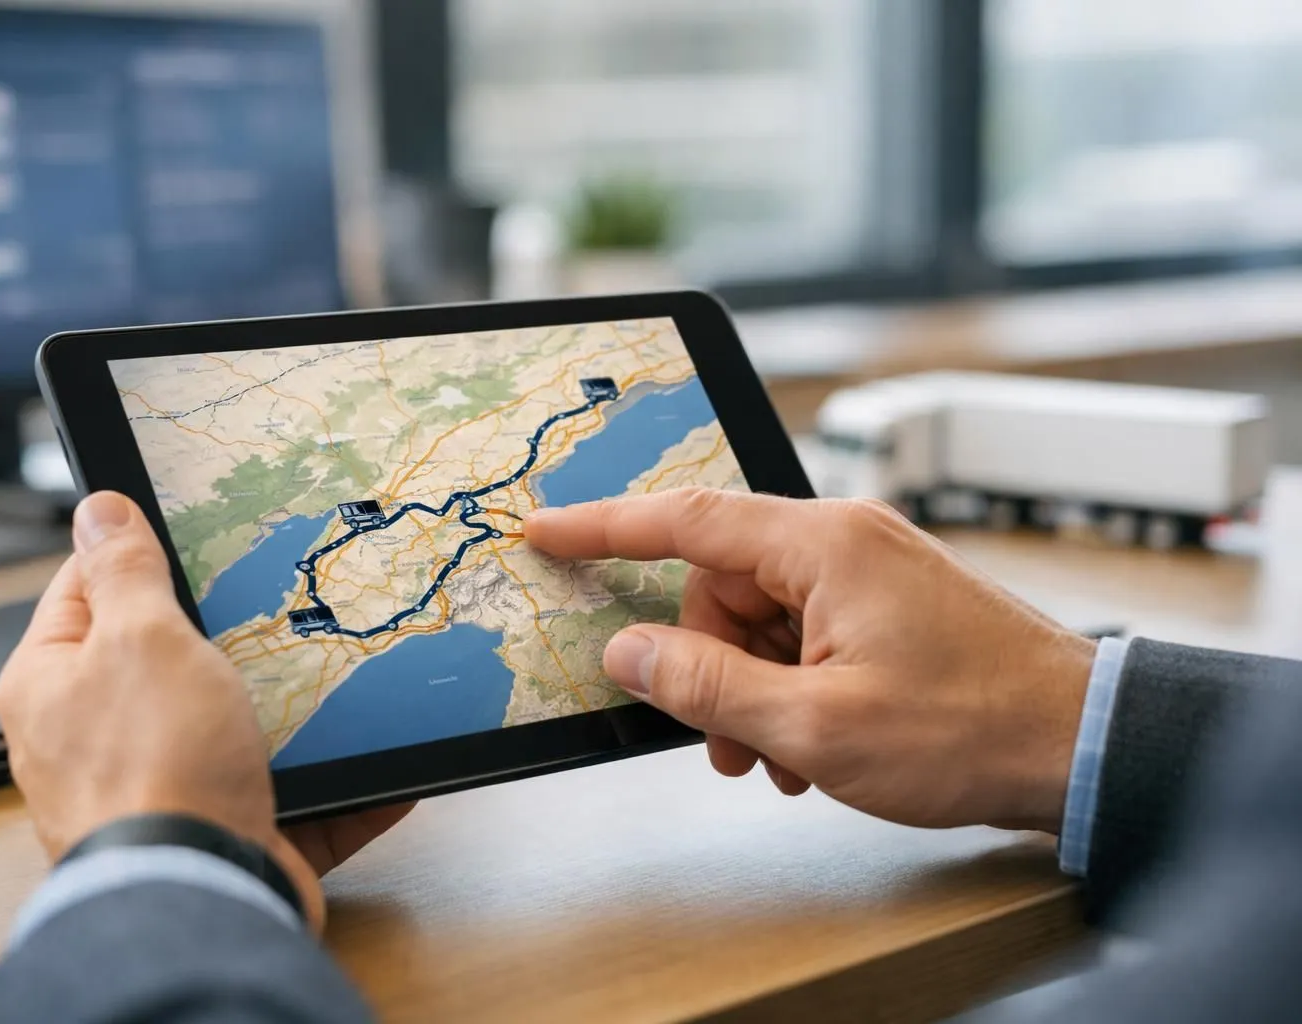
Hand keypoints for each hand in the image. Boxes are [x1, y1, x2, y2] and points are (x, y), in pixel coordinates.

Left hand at [0, 491, 410, 929]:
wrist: (200, 895)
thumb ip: (123, 570)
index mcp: (53, 682)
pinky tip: (382, 757)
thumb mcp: (141, 637)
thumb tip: (97, 509)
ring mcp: (161, 789)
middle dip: (227, 631)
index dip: (139, 553)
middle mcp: (95, 738)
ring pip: (232, 727)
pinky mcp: (222, 832)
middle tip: (277, 590)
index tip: (193, 526)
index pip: (86, 590)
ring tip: (340, 664)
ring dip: (289, 706)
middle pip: (165, 659)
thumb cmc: (154, 769)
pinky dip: (337, 777)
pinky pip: (289, 792)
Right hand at [525, 490, 1095, 833]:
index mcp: (823, 544)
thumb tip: (630, 652)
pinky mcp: (888, 604)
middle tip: (724, 740)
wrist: (1084, 745)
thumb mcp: (817, 724)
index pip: (685, 519)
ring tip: (779, 758)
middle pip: (722, 585)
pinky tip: (810, 747)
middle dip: (705, 664)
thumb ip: (708, 684)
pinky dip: (790, 686)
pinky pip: (804, 631)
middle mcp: (844, 541)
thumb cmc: (972, 728)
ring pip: (761, 617)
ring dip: (750, 689)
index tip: (546, 530)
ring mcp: (870, 571)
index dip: (604, 527)